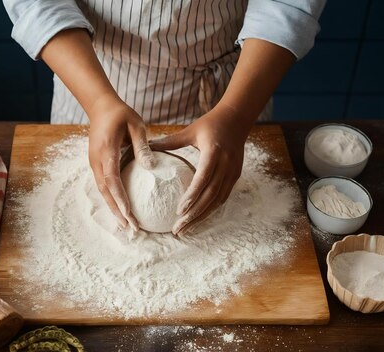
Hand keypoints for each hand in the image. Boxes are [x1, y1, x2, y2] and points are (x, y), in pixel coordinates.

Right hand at [88, 94, 155, 230]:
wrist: (100, 105)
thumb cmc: (121, 113)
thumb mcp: (136, 125)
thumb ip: (142, 145)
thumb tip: (151, 167)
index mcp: (107, 151)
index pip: (112, 179)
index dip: (120, 199)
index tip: (129, 214)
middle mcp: (97, 160)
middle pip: (105, 191)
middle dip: (117, 212)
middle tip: (131, 229)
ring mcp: (94, 163)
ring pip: (102, 191)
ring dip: (113, 209)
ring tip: (125, 226)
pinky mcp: (96, 163)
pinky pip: (103, 185)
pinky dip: (111, 199)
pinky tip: (120, 209)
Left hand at [150, 105, 250, 234]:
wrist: (236, 119)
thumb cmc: (210, 124)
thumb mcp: (190, 131)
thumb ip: (170, 142)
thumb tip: (147, 148)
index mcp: (213, 152)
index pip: (203, 178)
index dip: (192, 196)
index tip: (178, 211)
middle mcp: (226, 164)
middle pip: (210, 195)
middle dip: (194, 214)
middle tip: (177, 228)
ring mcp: (233, 172)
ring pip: (218, 201)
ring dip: (201, 217)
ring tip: (185, 229)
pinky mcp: (235, 176)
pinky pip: (222, 198)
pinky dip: (210, 210)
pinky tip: (197, 219)